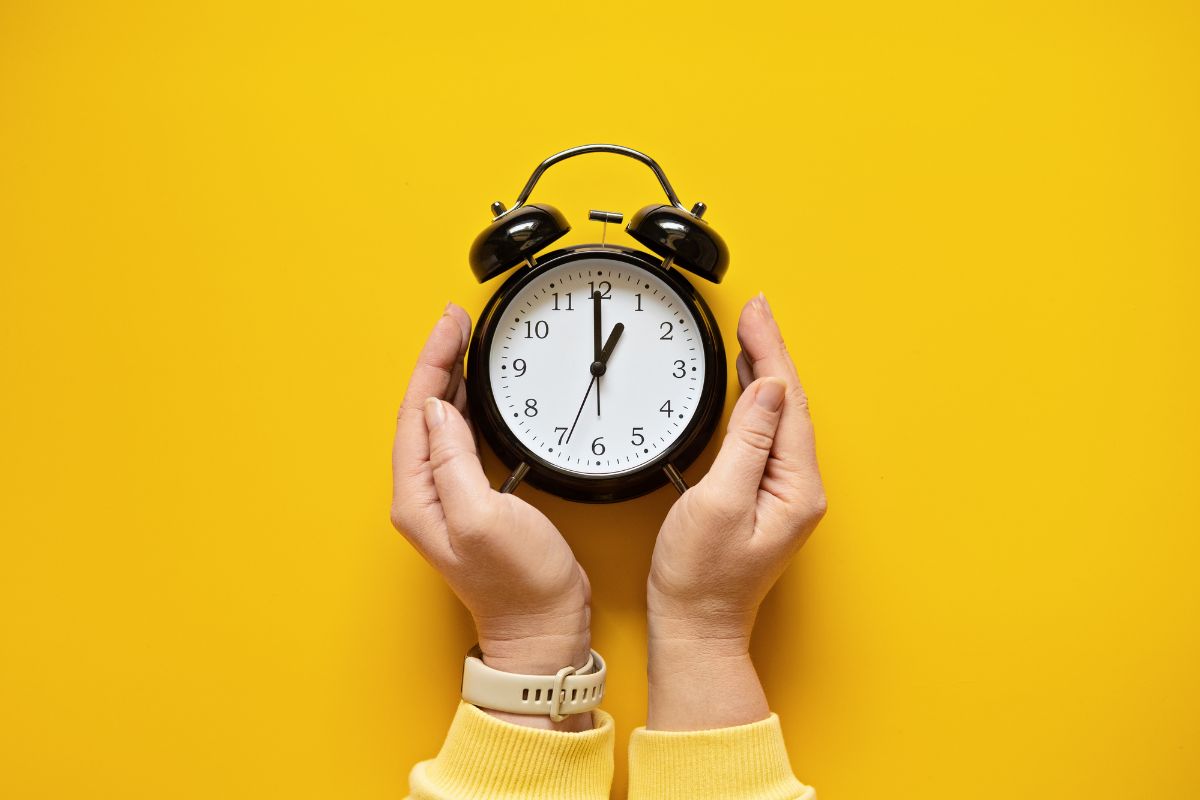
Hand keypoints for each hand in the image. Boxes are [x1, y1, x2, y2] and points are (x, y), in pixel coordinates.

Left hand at [391, 303, 592, 730]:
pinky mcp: (477, 498)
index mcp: (418, 495)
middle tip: (459, 322)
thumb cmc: (518, 583)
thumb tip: (437, 407)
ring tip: (466, 344)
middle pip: (423, 409)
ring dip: (452, 379)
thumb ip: (452, 460)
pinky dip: (469, 405)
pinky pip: (462, 437)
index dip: (433, 361)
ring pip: (441, 420)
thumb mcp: (482, 516)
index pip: (416, 409)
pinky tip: (480, 393)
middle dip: (438, 361)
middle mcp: (426, 494)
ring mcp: (449, 497)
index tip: (451, 325)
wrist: (544, 625)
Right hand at [646, 294, 825, 729]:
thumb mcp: (719, 502)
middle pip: (789, 403)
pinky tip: (747, 389)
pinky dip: (757, 402)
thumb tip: (767, 390)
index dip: (771, 350)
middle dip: (771, 352)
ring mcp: (784, 494)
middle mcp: (799, 487)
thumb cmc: (701, 577)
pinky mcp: (764, 498)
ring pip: (780, 417)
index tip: (757, 313)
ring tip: (750, 336)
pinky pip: (767, 435)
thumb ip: (747, 443)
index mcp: (795, 485)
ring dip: (765, 372)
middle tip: (752, 312)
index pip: (787, 400)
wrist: (695, 625)